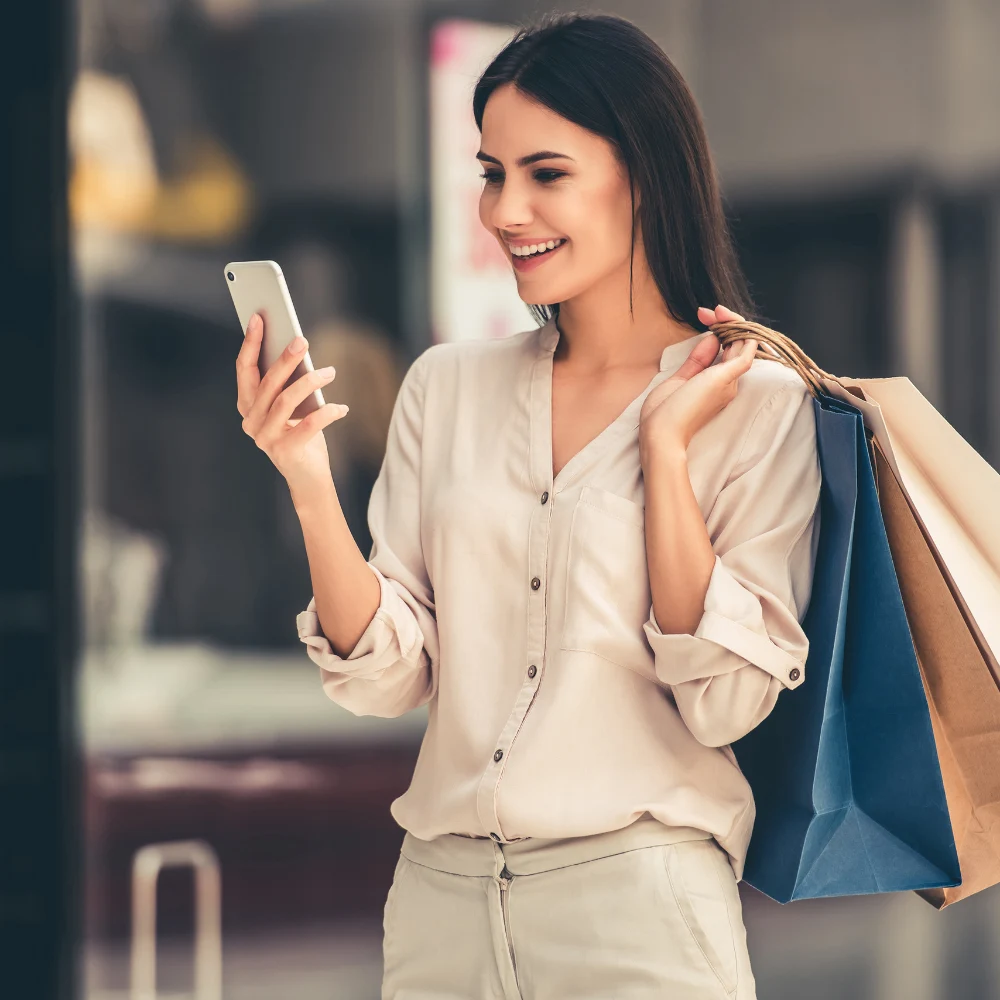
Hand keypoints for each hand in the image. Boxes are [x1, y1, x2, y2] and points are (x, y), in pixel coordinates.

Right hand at [236, 313, 347, 489]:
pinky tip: (342, 407)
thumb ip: (287, 383)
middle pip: (267, 383)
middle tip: (302, 340)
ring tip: (330, 371)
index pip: (245, 369)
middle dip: (285, 359)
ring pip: (285, 401)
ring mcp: (265, 438)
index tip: (260, 317)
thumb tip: (296, 348)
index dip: (251, 343)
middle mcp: (251, 421)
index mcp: (248, 405)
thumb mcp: (292, 407)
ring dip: (310, 382)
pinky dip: (327, 413)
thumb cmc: (301, 435)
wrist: (308, 478)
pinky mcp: (285, 451)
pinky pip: (308, 425)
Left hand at [638, 305, 756, 454]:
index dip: (719, 330)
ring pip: (743, 343)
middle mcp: (728, 384)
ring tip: (716, 312)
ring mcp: (729, 381)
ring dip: (732, 322)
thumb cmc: (664, 416)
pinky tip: (729, 319)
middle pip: (738, 345)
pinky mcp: (726, 377)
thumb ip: (696, 362)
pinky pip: (746, 350)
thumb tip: (712, 340)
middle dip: (725, 323)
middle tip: (706, 312)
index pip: (728, 351)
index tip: (703, 317)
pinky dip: (742, 332)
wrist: (661, 435)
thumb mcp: (678, 381)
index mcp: (716, 386)